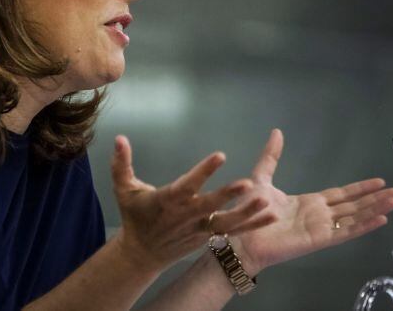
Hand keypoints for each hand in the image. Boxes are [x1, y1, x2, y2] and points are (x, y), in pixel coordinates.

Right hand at [111, 135, 277, 272]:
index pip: (187, 185)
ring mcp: (199, 228)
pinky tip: (272, 215)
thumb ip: (121, 163)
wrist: (142, 253)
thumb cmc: (134, 216)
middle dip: (229, 195)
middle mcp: (185, 215)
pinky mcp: (207, 236)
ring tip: (268, 202)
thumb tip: (120, 138)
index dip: (203, 171)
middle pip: (210, 205)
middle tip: (249, 184)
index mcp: (167, 201)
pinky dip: (252, 224)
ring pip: (226, 221)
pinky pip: (233, 230)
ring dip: (248, 214)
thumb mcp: (122, 189)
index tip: (219, 156)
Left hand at [230, 129, 392, 275]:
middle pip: (354, 205)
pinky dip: (364, 225)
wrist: (240, 236)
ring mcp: (321, 228)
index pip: (341, 194)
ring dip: (375, 209)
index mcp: (309, 203)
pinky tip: (381, 219)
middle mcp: (319, 215)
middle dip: (375, 198)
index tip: (379, 182)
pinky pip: (346, 232)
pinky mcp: (319, 239)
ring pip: (355, 217)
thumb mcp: (261, 177)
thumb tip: (277, 132)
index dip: (360, 188)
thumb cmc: (249, 210)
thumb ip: (271, 156)